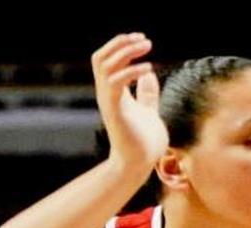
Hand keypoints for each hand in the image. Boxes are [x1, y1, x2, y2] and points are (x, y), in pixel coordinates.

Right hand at [91, 33, 167, 170]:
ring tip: (146, 47)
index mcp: (114, 92)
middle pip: (101, 57)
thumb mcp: (148, 111)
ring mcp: (108, 101)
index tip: (142, 40)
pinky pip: (116, 83)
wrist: (138, 165)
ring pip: (105, 65)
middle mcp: (107, 94)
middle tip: (144, 39)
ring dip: (126, 52)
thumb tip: (148, 75)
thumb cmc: (143, 142)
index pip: (107, 60)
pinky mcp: (114, 110)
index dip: (121, 46)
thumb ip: (146, 94)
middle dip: (121, 43)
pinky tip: (148, 69)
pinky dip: (130, 71)